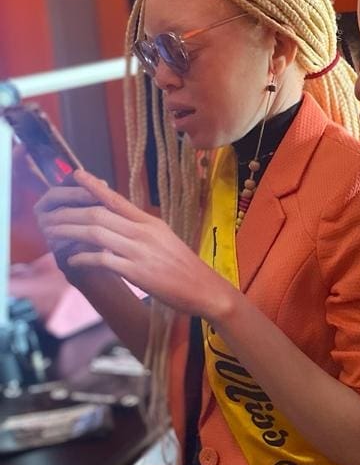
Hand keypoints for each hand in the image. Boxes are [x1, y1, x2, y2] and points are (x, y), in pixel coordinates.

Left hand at [40, 169, 236, 316]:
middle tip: (50, 215)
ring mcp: (140, 252)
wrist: (204, 289)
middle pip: (99, 214)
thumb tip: (121, 223)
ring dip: (70, 232)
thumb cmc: (184, 267)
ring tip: (53, 233)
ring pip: (96, 233)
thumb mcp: (166, 240)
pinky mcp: (137, 272)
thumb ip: (143, 230)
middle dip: (70, 213)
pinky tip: (72, 259)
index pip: (118, 199)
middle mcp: (144, 233)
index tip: (75, 175)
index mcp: (151, 223)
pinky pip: (102, 259)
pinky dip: (83, 257)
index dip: (94, 186)